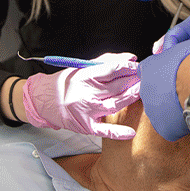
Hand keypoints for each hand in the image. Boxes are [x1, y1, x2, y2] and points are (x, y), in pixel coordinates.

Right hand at [23, 52, 140, 138]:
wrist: (45, 101)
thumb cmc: (67, 83)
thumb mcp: (82, 68)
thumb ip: (107, 61)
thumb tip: (130, 58)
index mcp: (83, 77)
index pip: (110, 70)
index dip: (127, 67)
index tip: (137, 65)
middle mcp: (84, 94)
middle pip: (115, 86)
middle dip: (132, 80)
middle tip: (145, 77)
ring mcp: (85, 112)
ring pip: (114, 104)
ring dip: (130, 97)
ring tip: (142, 91)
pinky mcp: (86, 127)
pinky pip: (104, 131)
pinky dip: (118, 132)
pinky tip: (130, 132)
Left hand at [139, 40, 189, 140]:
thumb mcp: (181, 47)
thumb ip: (173, 54)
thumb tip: (177, 57)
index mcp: (148, 68)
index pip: (147, 71)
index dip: (160, 74)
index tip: (171, 75)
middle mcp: (145, 90)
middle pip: (154, 93)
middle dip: (166, 93)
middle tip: (184, 90)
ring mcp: (152, 111)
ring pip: (161, 111)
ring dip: (172, 109)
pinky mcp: (164, 128)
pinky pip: (171, 127)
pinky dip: (180, 124)